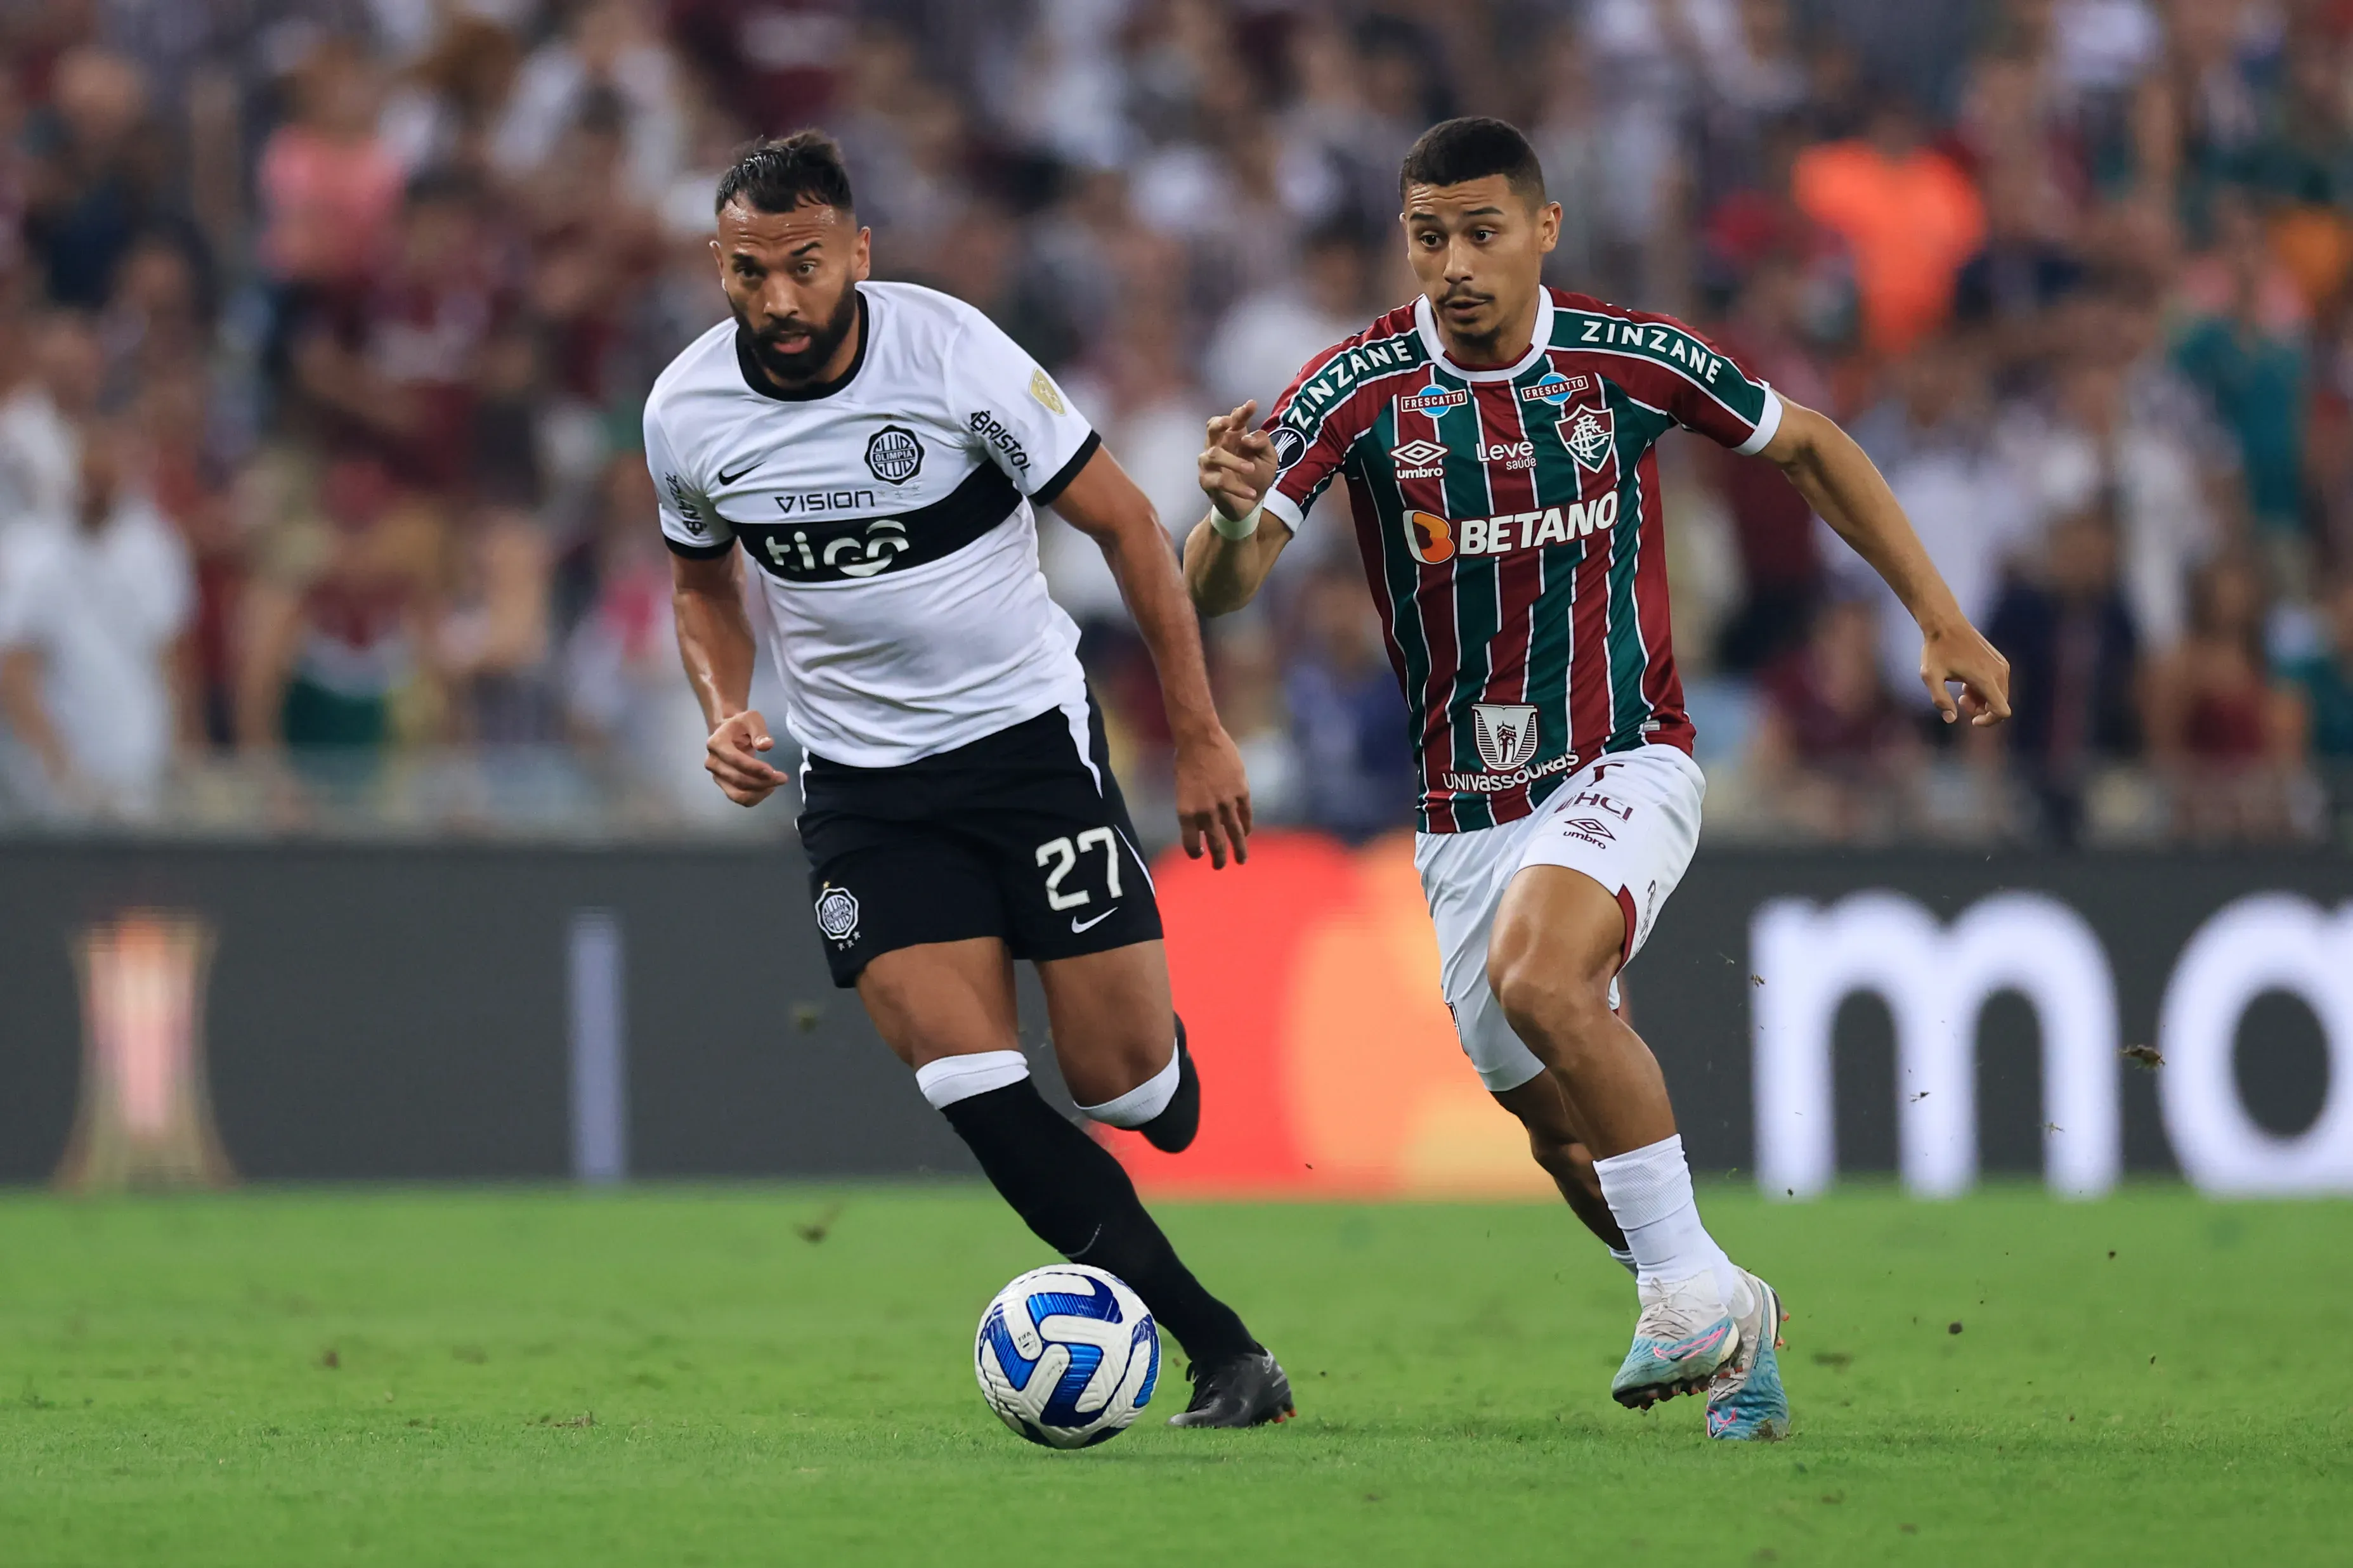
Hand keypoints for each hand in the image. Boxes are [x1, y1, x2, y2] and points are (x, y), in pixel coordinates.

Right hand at [705, 708, 790, 805]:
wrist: (729, 732)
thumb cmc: (741, 725)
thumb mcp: (752, 718)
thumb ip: (759, 731)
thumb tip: (766, 745)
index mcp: (716, 743)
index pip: (735, 760)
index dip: (754, 768)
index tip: (773, 771)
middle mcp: (713, 762)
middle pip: (738, 779)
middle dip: (762, 781)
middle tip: (782, 778)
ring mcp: (717, 776)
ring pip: (738, 794)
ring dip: (760, 792)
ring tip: (776, 783)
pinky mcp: (724, 786)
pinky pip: (740, 799)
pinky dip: (756, 797)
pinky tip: (768, 787)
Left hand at [1173, 724, 1251, 867]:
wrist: (1199, 737)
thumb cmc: (1185, 760)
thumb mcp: (1182, 789)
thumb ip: (1194, 809)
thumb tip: (1204, 827)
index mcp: (1186, 812)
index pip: (1191, 843)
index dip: (1195, 853)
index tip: (1200, 855)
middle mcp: (1206, 811)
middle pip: (1215, 843)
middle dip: (1218, 858)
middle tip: (1220, 866)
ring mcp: (1225, 802)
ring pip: (1234, 834)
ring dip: (1238, 849)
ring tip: (1241, 860)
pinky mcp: (1240, 791)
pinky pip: (1245, 815)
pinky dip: (1245, 826)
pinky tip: (1245, 833)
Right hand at [1197, 400, 1277, 522]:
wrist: (1251, 504)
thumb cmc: (1258, 476)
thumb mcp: (1269, 458)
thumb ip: (1263, 443)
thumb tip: (1247, 437)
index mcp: (1234, 436)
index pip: (1234, 419)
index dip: (1241, 411)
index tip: (1252, 404)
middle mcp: (1218, 445)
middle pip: (1211, 427)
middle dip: (1219, 423)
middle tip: (1231, 424)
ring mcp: (1209, 463)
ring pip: (1214, 454)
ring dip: (1234, 461)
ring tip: (1251, 469)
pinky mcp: (1207, 482)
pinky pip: (1219, 481)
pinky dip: (1237, 487)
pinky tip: (1252, 493)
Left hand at [1920, 621, 2012, 726]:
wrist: (1946, 623)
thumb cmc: (1936, 650)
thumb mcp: (1930, 676)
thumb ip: (1940, 700)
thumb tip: (1951, 719)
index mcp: (1985, 678)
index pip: (2002, 711)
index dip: (1989, 721)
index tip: (1971, 720)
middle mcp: (1999, 672)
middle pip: (2000, 705)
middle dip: (1981, 710)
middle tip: (1960, 701)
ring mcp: (2002, 665)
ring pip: (2000, 695)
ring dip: (1982, 700)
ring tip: (1961, 691)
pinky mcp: (2000, 661)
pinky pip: (1999, 684)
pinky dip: (1985, 689)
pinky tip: (1966, 681)